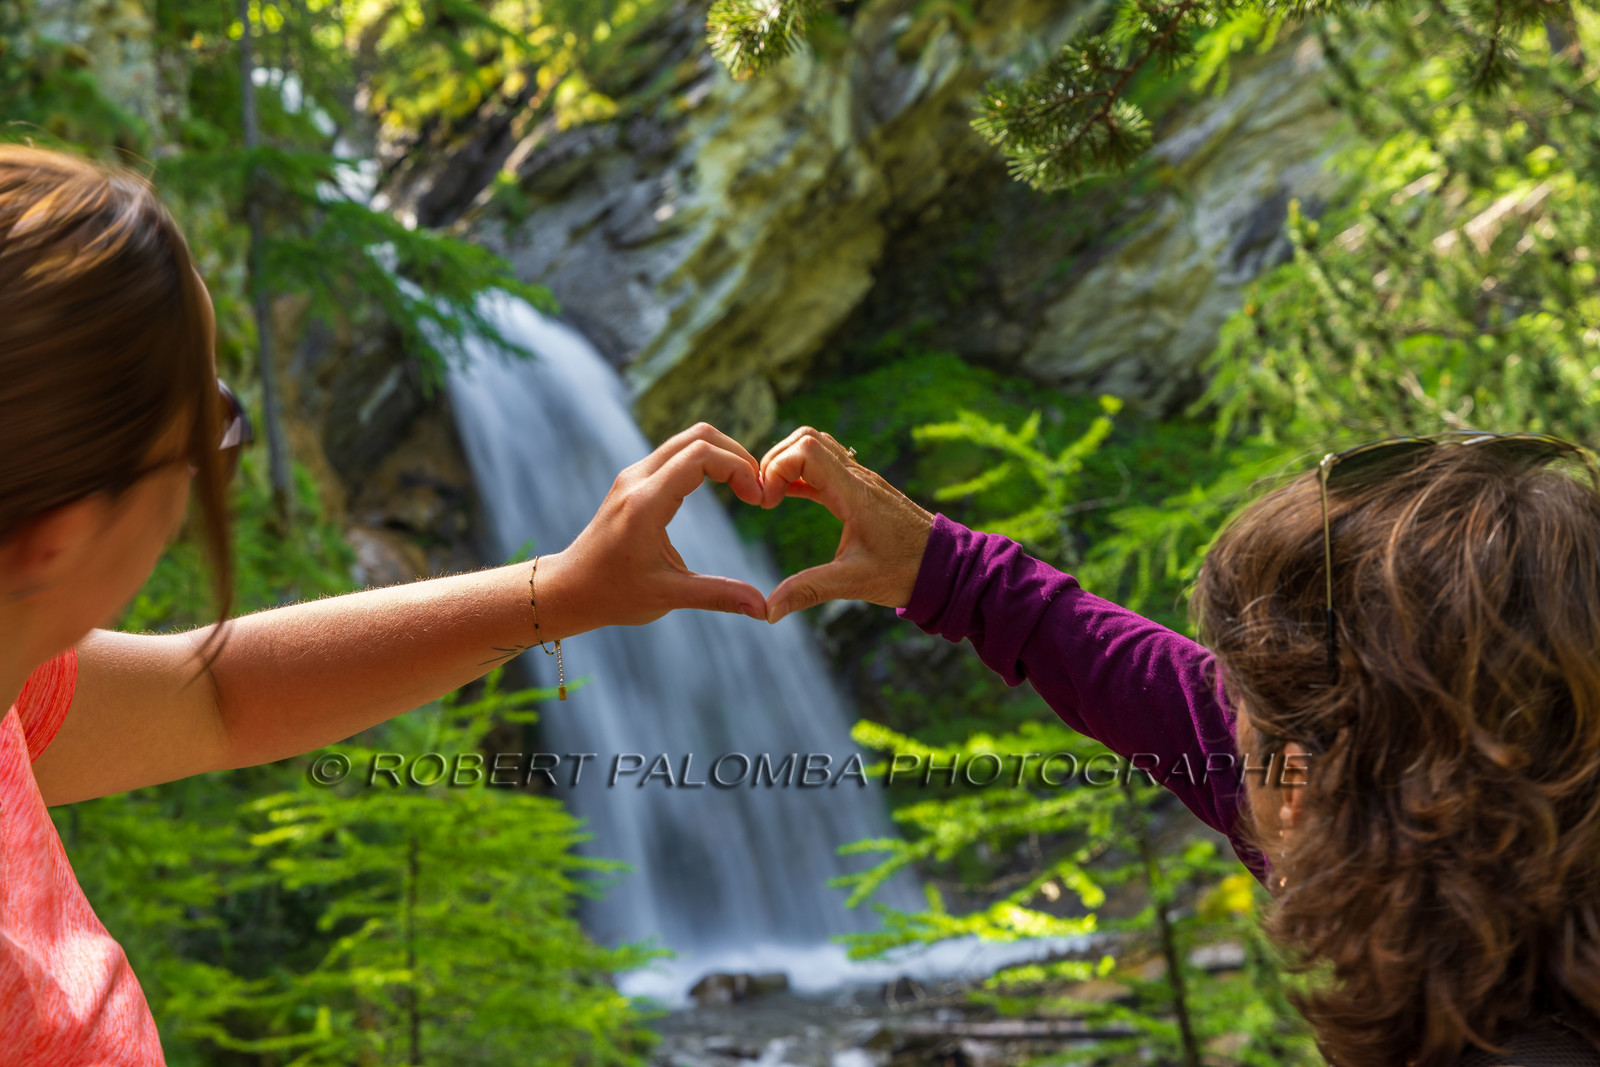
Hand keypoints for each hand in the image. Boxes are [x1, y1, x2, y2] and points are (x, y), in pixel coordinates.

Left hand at [540, 424, 769, 633]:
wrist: (569, 588)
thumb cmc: (613, 594)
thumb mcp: (668, 596)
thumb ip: (718, 596)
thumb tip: (764, 610)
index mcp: (646, 503)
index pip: (701, 455)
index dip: (739, 469)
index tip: (757, 500)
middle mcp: (638, 479)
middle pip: (699, 436)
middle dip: (737, 456)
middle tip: (757, 491)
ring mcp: (634, 476)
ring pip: (689, 439)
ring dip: (723, 455)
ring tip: (746, 488)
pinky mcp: (634, 480)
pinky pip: (677, 452)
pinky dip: (707, 460)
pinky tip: (723, 487)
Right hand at [758, 426, 934, 623]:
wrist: (946, 567)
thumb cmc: (906, 572)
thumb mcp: (854, 583)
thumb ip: (808, 591)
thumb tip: (768, 610)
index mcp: (854, 493)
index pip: (806, 451)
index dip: (777, 468)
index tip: (768, 503)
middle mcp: (858, 479)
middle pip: (807, 439)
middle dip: (776, 460)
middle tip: (764, 496)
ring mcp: (861, 481)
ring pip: (817, 447)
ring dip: (789, 463)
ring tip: (773, 496)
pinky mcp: (863, 491)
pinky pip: (826, 467)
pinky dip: (802, 474)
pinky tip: (788, 495)